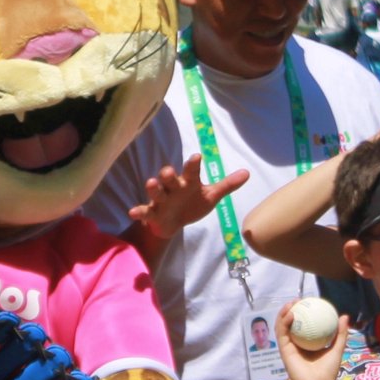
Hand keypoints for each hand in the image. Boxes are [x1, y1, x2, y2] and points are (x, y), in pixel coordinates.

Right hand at [127, 155, 248, 240]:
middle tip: (168, 171)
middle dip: (168, 174)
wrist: (174, 223)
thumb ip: (227, 185)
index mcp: (187, 182)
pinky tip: (132, 211)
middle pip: (169, 178)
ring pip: (156, 191)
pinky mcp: (152, 213)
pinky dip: (138, 211)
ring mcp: (161, 200)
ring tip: (151, 182)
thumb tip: (247, 172)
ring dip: (153, 187)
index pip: (190, 171)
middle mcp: (172, 188)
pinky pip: (144, 211)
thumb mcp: (211, 196)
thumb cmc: (191, 204)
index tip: (197, 157)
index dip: (193, 164)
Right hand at [275, 301, 346, 379]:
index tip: (309, 301)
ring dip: (284, 312)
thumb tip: (344, 316)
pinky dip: (284, 322)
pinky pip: (282, 333)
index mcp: (307, 343)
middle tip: (299, 299)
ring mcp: (288, 346)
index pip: (303, 324)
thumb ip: (340, 334)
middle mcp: (296, 343)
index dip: (304, 312)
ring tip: (292, 303)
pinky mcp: (283, 350)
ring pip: (282, 326)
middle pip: (290, 323)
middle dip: (292, 309)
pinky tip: (290, 314)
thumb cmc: (328, 371)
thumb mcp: (337, 348)